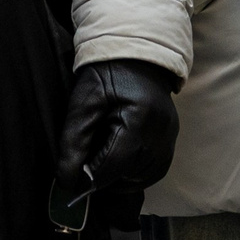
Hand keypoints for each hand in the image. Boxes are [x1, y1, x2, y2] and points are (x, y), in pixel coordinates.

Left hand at [55, 58, 180, 229]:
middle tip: (86, 164)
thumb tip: (67, 184)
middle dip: (103, 177)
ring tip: (103, 160)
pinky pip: (154, 170)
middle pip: (127, 176)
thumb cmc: (106, 76)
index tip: (71, 175)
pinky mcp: (172, 139)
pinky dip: (135, 173)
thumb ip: (72, 144)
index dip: (88, 177)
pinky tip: (120, 161)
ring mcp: (170, 136)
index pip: (112, 167)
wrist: (135, 55)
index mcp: (140, 120)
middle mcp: (161, 132)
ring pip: (142, 178)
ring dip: (120, 178)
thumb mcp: (83, 104)